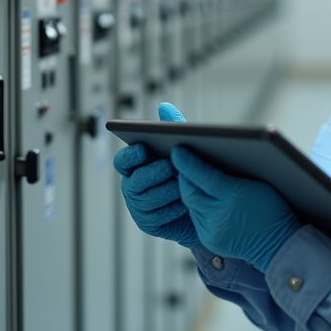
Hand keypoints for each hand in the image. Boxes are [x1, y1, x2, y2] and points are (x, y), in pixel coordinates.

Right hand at [114, 102, 199, 248]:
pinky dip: (172, 209)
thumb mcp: (185, 150)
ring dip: (166, 191)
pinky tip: (186, 203)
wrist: (207, 207)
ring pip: (147, 199)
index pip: (123, 160)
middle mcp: (132, 185)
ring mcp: (138, 206)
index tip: (144, 148)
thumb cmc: (190, 172)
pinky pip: (157, 217)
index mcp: (136, 166)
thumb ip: (173, 129)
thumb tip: (164, 107)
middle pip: (135, 180)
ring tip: (183, 184)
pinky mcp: (148, 223)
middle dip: (153, 173)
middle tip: (171, 166)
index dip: (130, 155)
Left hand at [173, 148, 300, 272]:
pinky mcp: (209, 240)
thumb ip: (231, 175)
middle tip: (181, 162)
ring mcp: (212, 230)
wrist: (279, 244)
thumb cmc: (273, 208)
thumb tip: (208, 161)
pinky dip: (195, 205)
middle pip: (190, 191)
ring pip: (190, 204)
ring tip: (188, 176)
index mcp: (233, 197)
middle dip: (183, 175)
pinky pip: (196, 217)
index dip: (187, 163)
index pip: (202, 176)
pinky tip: (198, 196)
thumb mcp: (258, 184)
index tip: (177, 151)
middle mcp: (219, 215)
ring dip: (188, 189)